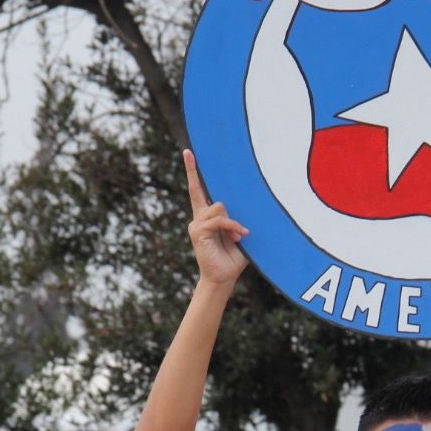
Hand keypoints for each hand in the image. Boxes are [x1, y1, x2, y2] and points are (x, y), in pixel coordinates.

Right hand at [185, 150, 248, 287]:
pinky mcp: (197, 232)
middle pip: (199, 190)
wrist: (224, 277)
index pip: (198, 190)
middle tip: (208, 183)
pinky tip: (238, 235)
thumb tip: (242, 208)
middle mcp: (199, 217)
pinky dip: (230, 226)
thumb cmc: (234, 256)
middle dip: (194, 172)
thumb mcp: (239, 233)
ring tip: (239, 235)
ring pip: (217, 207)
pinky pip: (217, 221)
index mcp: (207, 216)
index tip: (188, 153)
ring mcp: (196, 224)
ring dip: (232, 221)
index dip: (192, 171)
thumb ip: (237, 219)